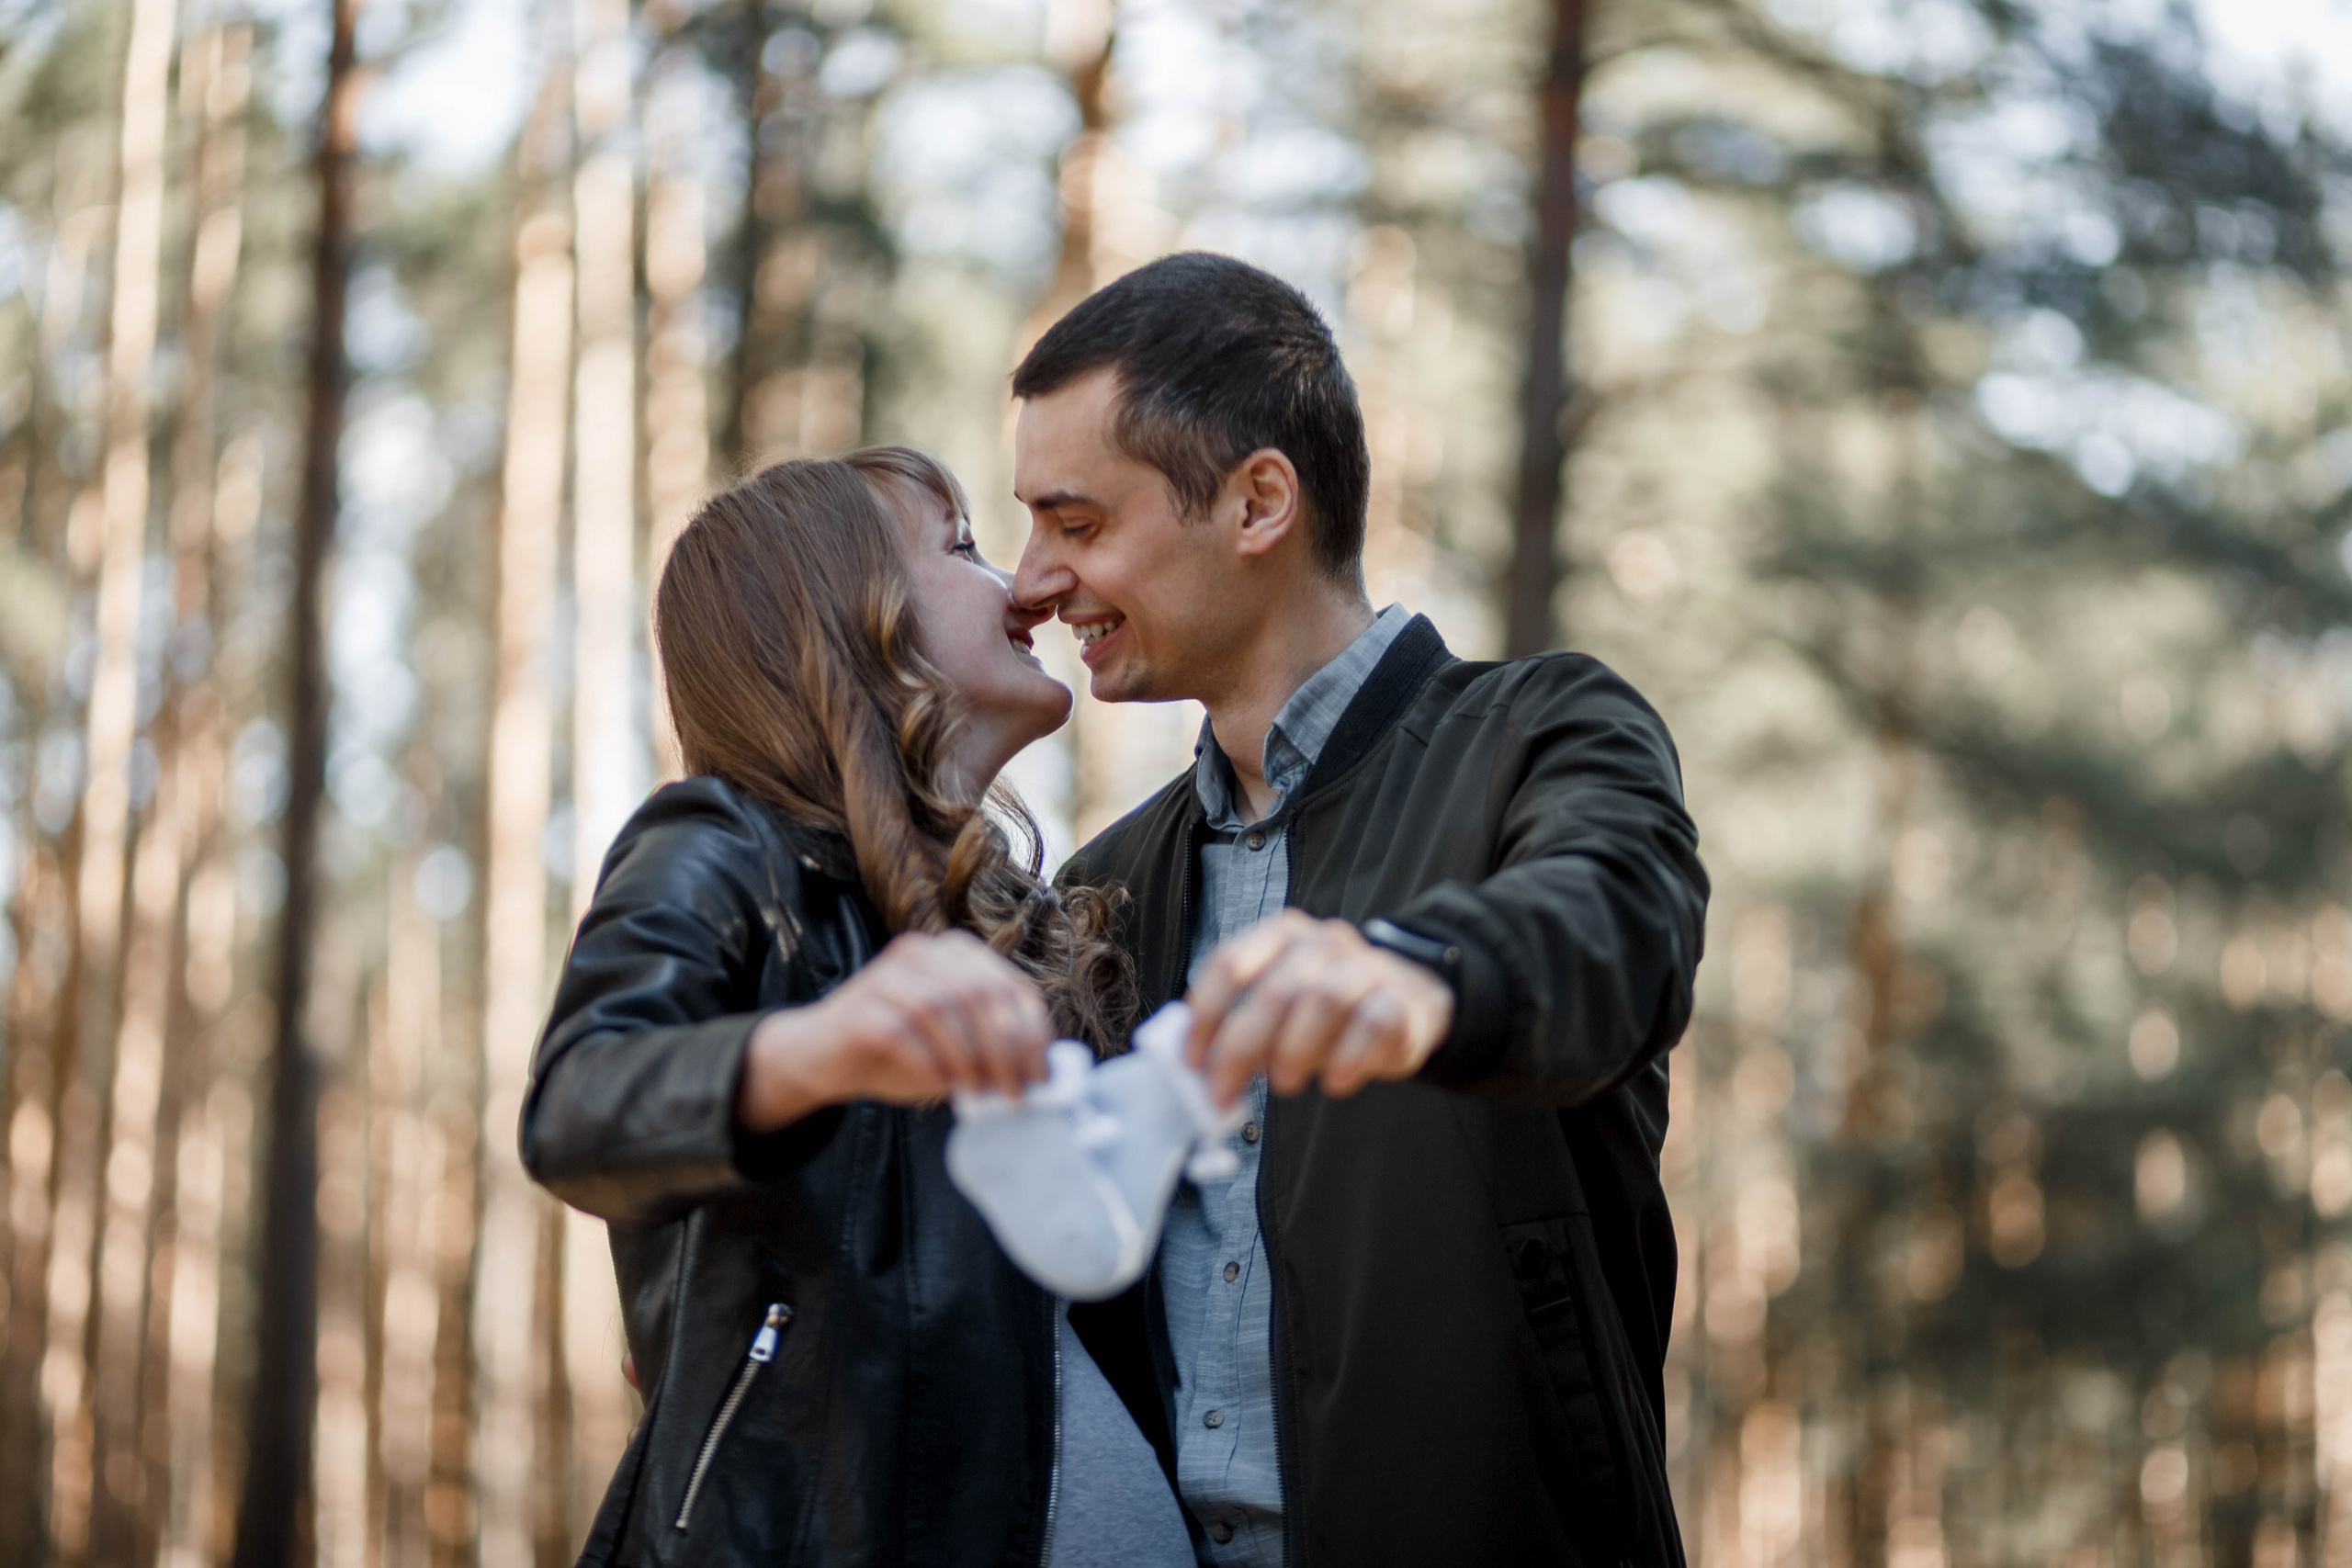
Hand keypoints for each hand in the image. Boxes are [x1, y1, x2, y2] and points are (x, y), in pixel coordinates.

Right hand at [738, 930, 1052, 1129]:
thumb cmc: (897, 1051)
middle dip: (1005, 1049)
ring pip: (942, 1008)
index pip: (1012, 987)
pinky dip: (928, 1063)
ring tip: (979, 1093)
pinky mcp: (858, 1006)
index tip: (1040, 1078)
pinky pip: (901, 1032)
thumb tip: (1040, 1073)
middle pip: (981, 994)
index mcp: (955, 953)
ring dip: (968, 1057)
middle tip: (1014, 1092)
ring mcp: (886, 975)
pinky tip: (940, 1086)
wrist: (821, 1057)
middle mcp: (922, 952)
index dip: (1033, 1034)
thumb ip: (992, 1047)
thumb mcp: (955, 1046)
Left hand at [1183, 910, 1454, 1107]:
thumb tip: (1203, 1067)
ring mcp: (1367, 967)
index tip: (1192, 1060)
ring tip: (1283, 1083)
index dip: (1205, 1015)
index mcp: (1282, 935)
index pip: (1231, 962)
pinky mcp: (1401, 1000)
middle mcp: (1323, 943)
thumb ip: (1240, 1023)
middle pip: (1274, 990)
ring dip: (1294, 1051)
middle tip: (1225, 1091)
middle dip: (1240, 1048)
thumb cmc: (1328, 1010)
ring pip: (1323, 1000)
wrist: (1408, 1000)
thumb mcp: (1281, 1006)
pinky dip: (1347, 1059)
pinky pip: (1372, 1025)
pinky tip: (1334, 1082)